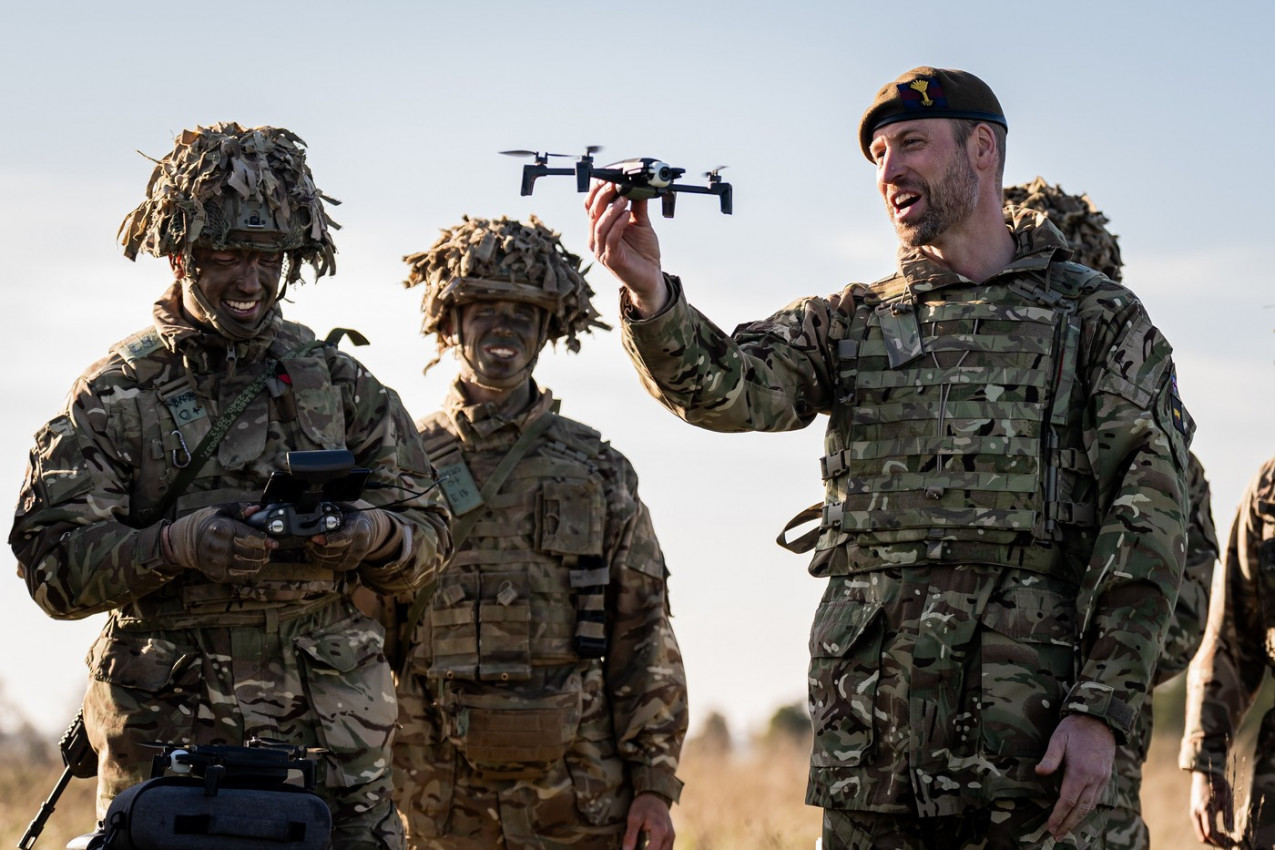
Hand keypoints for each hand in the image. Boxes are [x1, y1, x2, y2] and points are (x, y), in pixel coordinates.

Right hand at [163, 505, 272, 582]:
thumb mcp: (220, 511)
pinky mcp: (215, 574)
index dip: (265, 541)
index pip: (250, 537)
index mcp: (222, 529)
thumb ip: (240, 510)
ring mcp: (216, 562)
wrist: (184, 541)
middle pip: (251, 553)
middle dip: (264, 552)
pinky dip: (249, 572)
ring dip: (259, 563)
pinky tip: (252, 566)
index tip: (274, 543)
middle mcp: (219, 546)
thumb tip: (256, 509)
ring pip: (247, 566)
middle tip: (269, 550)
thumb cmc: (206, 524)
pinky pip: (239, 576)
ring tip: (263, 558)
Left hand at [302, 504, 393, 571]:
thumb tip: (315, 520)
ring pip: (331, 561)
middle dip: (316, 547)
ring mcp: (356, 558)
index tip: (312, 538)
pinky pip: (332, 566)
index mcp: (359, 530)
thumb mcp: (347, 513)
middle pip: (333, 552)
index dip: (325, 540)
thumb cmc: (354, 521)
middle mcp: (359, 546)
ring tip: (310, 547)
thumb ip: (333, 517)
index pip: (342, 538)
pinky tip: (316, 554)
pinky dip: (321, 561)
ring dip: (317, 555)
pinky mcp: (351, 565)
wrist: (369, 532)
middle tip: (307, 541)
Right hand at [585, 179, 666, 315]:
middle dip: (602, 195)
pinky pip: (610, 238)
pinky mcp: (610, 259)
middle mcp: (596, 239)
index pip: (591, 206)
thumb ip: (637, 206)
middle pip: (592, 212)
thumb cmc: (643, 253)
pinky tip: (626, 214)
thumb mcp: (641, 223)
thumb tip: (638, 185)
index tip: (609, 176)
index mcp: (599, 229)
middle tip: (615, 182)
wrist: (651, 277)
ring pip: (599, 224)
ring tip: (624, 197)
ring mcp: (601, 250)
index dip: (597, 190)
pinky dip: (617, 224)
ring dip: (611, 208)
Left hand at [622, 792, 673, 849]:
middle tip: (635, 848)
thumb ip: (630, 837)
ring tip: (640, 847)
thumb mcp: (633, 818)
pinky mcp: (671, 838)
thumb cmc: (643, 806)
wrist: (654, 795)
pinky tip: (647, 848)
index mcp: (660, 831)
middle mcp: (669, 836)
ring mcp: (671, 838)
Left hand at [1034, 713, 1114, 839]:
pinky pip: (1096, 798)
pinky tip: (1079, 814)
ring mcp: (1102, 779)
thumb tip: (1039, 772)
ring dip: (1078, 819)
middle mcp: (1094, 779)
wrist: (1100, 720)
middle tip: (1056, 836)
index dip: (1058, 816)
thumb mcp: (1058, 738)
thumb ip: (1050, 757)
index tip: (1050, 827)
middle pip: (1080, 809)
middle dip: (1068, 824)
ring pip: (1090, 806)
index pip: (1068, 800)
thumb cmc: (1075, 728)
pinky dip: (1087, 809)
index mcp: (1080, 771)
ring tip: (1066, 829)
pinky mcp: (1105, 777)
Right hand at [1190, 770, 1235, 846]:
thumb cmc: (1218, 785)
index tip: (1231, 844)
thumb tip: (1231, 831)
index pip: (1211, 833)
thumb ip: (1228, 816)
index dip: (1221, 842)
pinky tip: (1219, 830)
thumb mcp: (1227, 800)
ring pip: (1200, 833)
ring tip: (1225, 837)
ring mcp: (1193, 812)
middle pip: (1203, 836)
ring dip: (1212, 838)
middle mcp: (1196, 813)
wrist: (1204, 774)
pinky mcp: (1194, 811)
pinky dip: (1208, 832)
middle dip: (1215, 843)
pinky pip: (1199, 827)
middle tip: (1228, 843)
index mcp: (1205, 810)